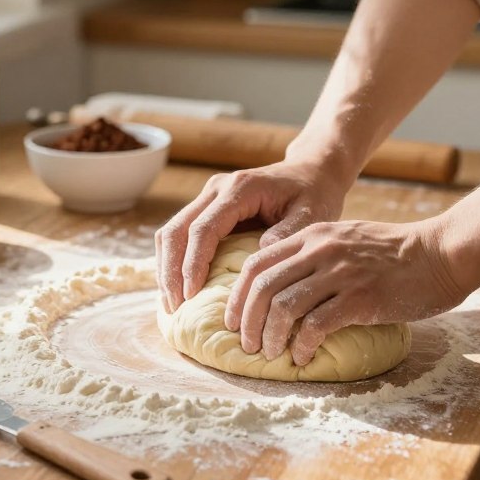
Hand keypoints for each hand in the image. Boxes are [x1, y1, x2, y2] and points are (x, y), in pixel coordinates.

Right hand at [155, 157, 350, 312]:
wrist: (309, 172)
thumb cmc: (313, 194)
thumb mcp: (311, 213)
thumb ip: (288, 232)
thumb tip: (258, 255)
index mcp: (240, 189)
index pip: (203, 228)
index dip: (193, 263)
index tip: (190, 295)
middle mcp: (217, 189)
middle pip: (177, 229)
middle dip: (171, 270)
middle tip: (174, 306)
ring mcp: (209, 197)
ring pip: (172, 231)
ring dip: (166, 267)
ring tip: (171, 303)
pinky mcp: (207, 208)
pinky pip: (180, 234)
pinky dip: (173, 261)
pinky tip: (178, 288)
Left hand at [224, 219, 466, 365]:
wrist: (440, 253)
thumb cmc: (394, 253)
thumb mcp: (344, 240)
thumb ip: (313, 255)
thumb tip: (282, 289)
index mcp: (311, 235)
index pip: (256, 263)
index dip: (237, 296)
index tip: (233, 321)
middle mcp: (320, 250)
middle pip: (262, 287)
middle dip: (246, 320)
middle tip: (247, 345)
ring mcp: (339, 273)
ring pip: (284, 307)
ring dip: (270, 336)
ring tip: (271, 354)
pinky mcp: (360, 298)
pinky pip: (316, 325)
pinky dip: (302, 346)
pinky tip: (303, 358)